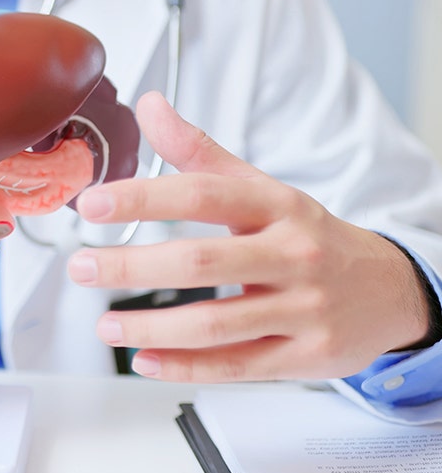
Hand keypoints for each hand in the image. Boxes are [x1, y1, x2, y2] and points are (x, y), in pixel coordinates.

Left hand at [67, 91, 432, 381]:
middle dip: (131, 267)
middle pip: (200, 262)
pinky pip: (236, 366)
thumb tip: (149, 105)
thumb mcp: (261, 188)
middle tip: (82, 267)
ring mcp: (302, 308)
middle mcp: (292, 254)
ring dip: (150, 327)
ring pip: (215, 323)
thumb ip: (199, 152)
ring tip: (105, 325)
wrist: (389, 290)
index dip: (143, 198)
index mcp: (277, 206)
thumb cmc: (308, 235)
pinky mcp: (306, 356)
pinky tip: (146, 360)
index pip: (203, 195)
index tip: (92, 205)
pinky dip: (185, 367)